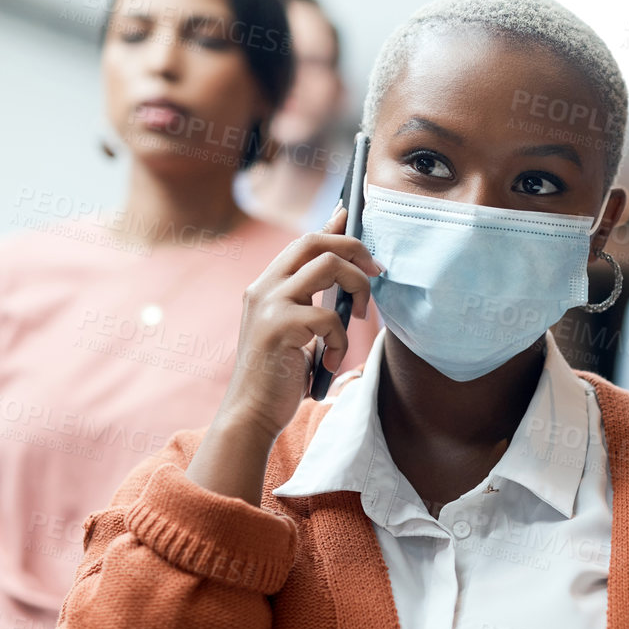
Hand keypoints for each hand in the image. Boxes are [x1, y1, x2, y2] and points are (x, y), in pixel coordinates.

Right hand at [217, 205, 379, 438]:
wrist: (251, 414)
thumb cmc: (280, 376)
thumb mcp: (299, 331)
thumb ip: (314, 302)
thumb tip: (344, 273)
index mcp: (267, 285)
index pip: (304, 240)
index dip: (333, 225)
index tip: (353, 214)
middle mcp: (263, 287)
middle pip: (315, 240)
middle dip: (354, 248)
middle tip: (376, 273)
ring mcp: (268, 305)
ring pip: (327, 266)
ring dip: (356, 287)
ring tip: (360, 317)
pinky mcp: (277, 327)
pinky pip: (327, 317)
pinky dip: (340, 340)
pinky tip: (330, 362)